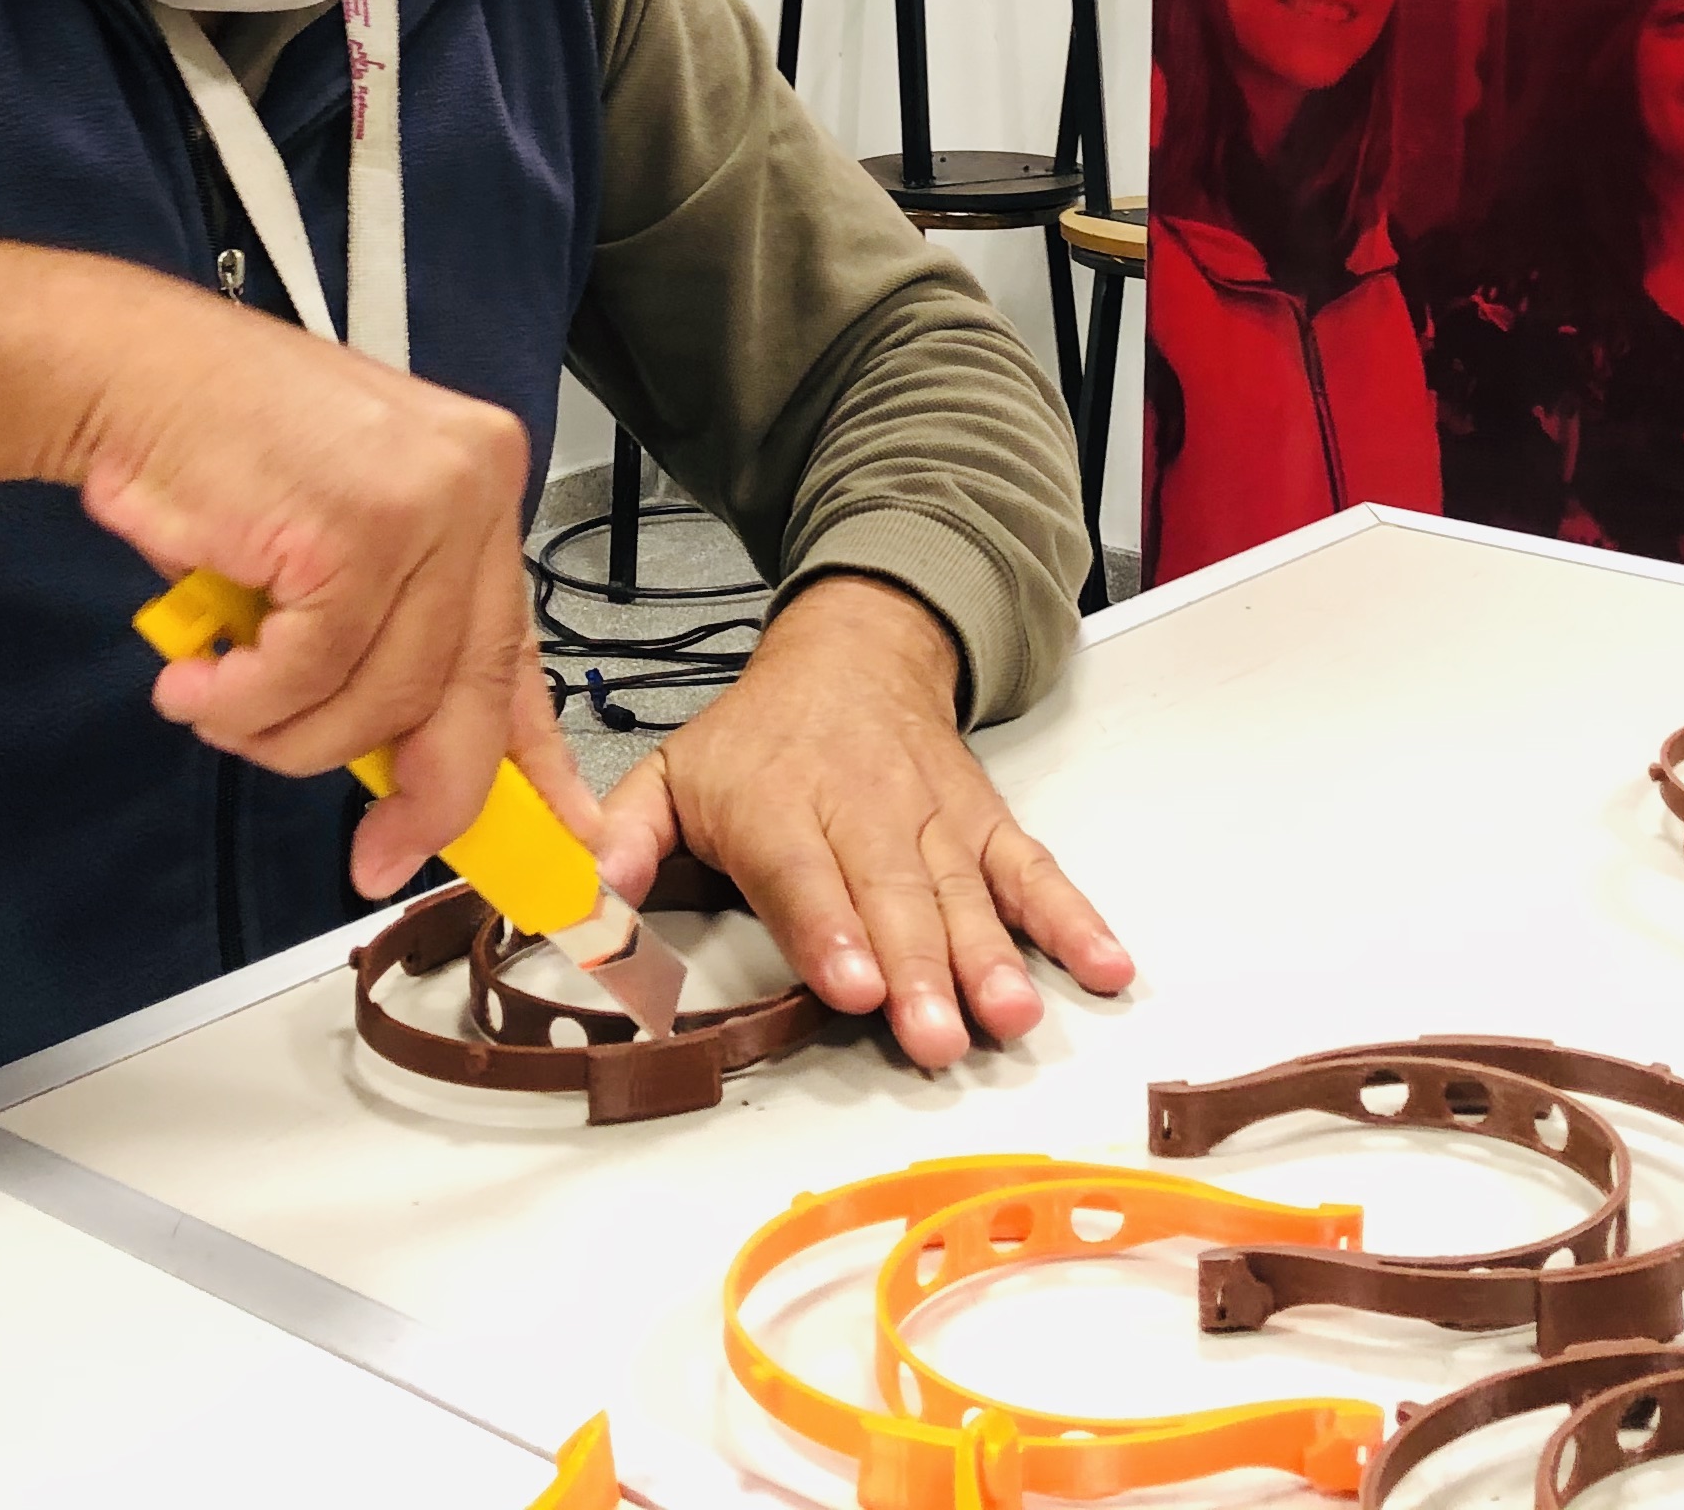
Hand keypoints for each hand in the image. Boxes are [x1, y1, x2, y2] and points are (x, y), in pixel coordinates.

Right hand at [0, 234, 593, 896]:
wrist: (127, 371)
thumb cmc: (215, 455)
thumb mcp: (332, 543)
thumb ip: (385, 637)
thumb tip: (417, 769)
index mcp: (483, 485)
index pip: (522, 651)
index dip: (536, 763)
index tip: (557, 838)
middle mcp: (476, 488)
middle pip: (472, 694)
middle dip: (425, 798)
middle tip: (378, 858)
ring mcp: (425, 505)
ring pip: (380, 701)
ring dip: (282, 735)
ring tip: (215, 702)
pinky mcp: (358, 530)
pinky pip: (307, 678)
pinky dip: (240, 703)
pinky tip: (194, 680)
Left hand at [596, 575, 1131, 1067]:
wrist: (855, 648)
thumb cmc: (758, 737)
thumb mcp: (671, 771)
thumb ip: (621, 838)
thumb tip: (581, 902)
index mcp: (778, 803)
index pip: (803, 870)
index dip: (829, 927)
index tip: (852, 983)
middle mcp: (863, 809)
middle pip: (896, 894)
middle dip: (920, 968)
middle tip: (934, 1036)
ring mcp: (934, 818)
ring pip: (967, 890)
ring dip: (994, 957)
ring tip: (1010, 1018)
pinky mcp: (985, 824)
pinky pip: (1034, 869)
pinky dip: (1073, 917)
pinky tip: (1103, 966)